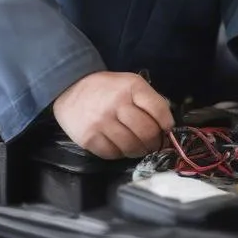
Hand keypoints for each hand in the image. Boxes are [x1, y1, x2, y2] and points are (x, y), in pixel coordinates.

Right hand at [53, 71, 174, 159]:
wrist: (70, 88)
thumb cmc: (106, 88)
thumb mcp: (129, 83)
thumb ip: (148, 100)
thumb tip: (166, 125)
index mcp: (131, 86)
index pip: (159, 110)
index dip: (166, 124)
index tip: (165, 129)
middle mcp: (116, 104)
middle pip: (147, 132)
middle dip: (154, 141)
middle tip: (152, 143)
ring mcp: (101, 122)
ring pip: (131, 147)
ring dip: (138, 150)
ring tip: (137, 146)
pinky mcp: (89, 138)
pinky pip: (113, 154)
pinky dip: (120, 153)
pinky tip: (119, 145)